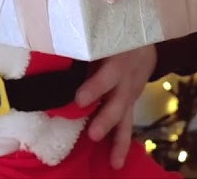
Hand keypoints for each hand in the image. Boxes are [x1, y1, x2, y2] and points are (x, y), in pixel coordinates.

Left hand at [75, 45, 157, 168]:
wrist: (144, 38)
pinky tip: (115, 161)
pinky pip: (127, 124)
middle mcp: (127, 79)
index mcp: (118, 59)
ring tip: (114, 162)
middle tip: (93, 135)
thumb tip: (52, 49)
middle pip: (118, 102)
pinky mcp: (130, 103)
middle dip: (106, 120)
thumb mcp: (101, 35)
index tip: (79, 101)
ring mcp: (131, 93)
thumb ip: (83, 46)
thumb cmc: (113, 35)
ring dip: (119, 141)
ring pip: (126, 118)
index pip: (106, 76)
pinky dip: (121, 142)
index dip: (94, 88)